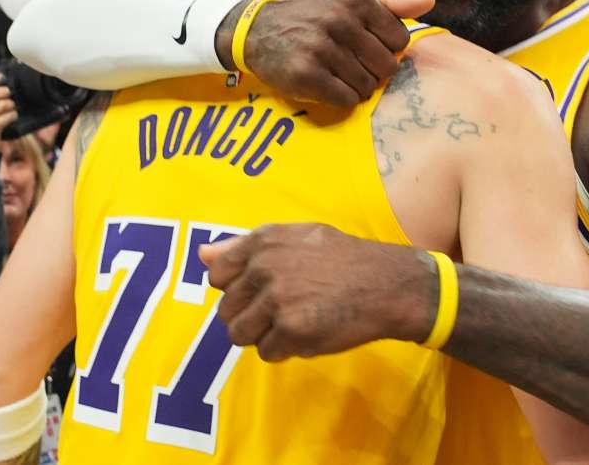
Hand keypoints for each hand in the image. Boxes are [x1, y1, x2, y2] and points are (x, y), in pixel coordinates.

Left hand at [199, 223, 435, 361]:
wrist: (386, 284)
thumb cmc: (343, 258)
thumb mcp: (296, 237)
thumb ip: (245, 246)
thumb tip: (202, 255)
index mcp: (263, 242)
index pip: (218, 275)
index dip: (236, 288)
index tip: (258, 291)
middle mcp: (264, 268)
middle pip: (227, 309)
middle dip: (250, 316)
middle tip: (282, 311)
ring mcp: (276, 300)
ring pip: (240, 334)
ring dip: (263, 336)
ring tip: (292, 324)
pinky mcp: (291, 331)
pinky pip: (267, 352)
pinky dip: (284, 349)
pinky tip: (308, 333)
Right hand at [220, 0, 435, 105]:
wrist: (259, 31)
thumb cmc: (313, 13)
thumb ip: (391, 1)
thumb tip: (429, 1)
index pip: (400, 41)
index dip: (386, 49)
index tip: (366, 46)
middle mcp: (339, 20)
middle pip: (387, 66)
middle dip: (373, 70)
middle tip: (351, 62)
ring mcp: (321, 47)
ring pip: (367, 86)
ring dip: (356, 86)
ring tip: (336, 72)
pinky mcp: (306, 74)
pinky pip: (346, 99)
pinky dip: (341, 97)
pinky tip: (326, 83)